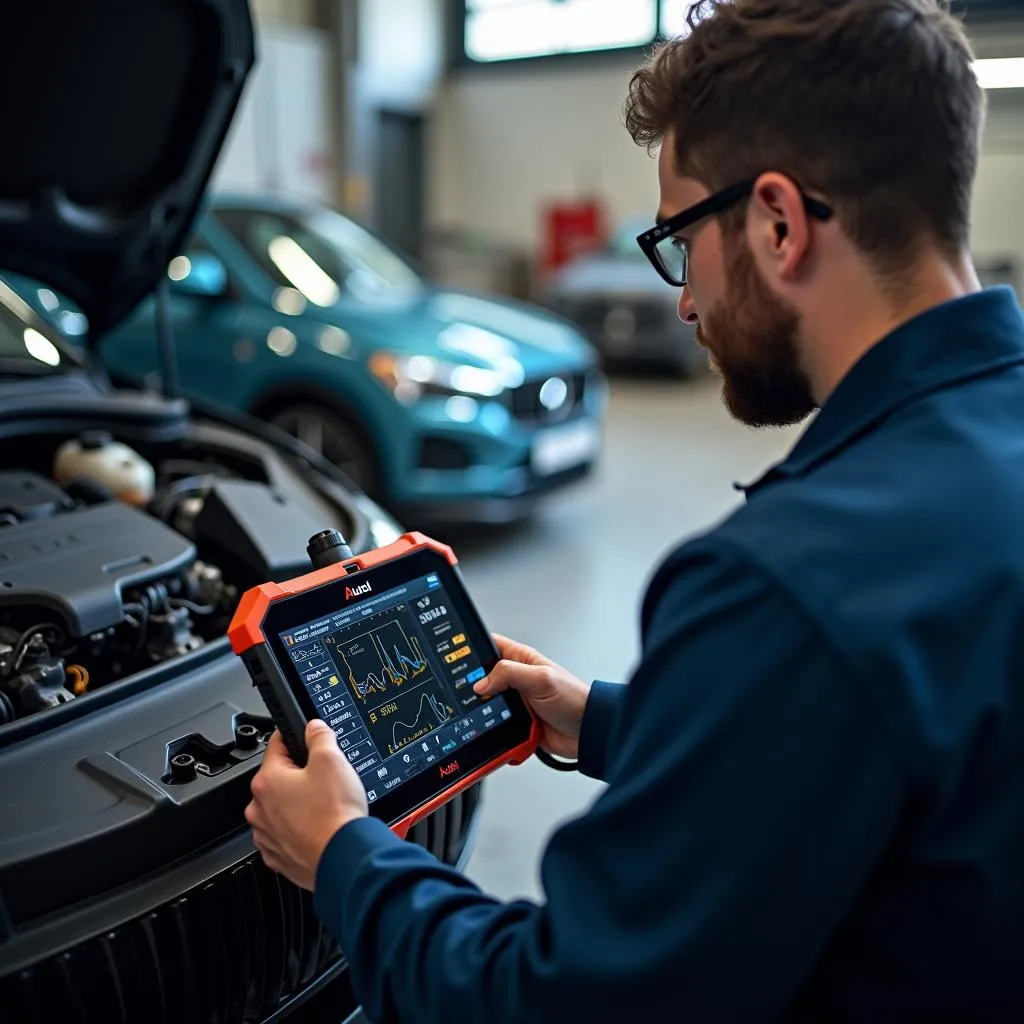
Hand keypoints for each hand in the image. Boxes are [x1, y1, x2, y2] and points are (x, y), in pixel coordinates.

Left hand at [245, 719, 367, 890]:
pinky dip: (299, 828)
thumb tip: (313, 728)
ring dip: (298, 803)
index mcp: (267, 781)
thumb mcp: (332, 759)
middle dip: (300, 775)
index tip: (306, 739)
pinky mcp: (278, 856)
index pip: (276, 744)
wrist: (343, 858)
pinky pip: (285, 833)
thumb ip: (319, 736)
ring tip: (324, 805)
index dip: (296, 738)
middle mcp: (259, 809)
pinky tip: (318, 826)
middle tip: (324, 779)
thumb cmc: (334, 813)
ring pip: (281, 807)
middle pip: (279, 778)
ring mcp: (267, 835)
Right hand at [474, 635, 590, 759]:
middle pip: (485, 679)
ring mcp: (517, 703)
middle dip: (475, 687)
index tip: (458, 658)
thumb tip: (481, 682)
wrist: (589, 732)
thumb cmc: (574, 699)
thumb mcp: (541, 678)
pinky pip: (498, 727)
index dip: (475, 649)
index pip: (492, 647)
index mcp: (523, 661)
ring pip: (488, 706)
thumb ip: (510, 674)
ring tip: (487, 716)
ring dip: (486, 712)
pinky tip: (498, 732)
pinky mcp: (518, 724)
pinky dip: (495, 731)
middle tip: (471, 694)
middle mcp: (518, 680)